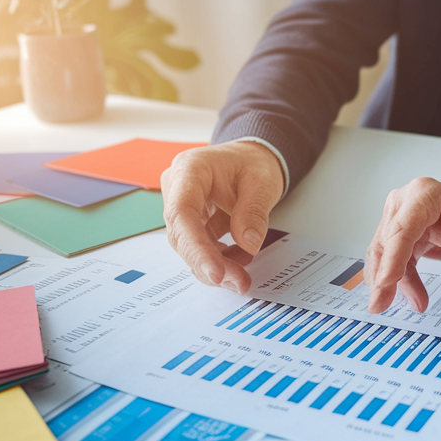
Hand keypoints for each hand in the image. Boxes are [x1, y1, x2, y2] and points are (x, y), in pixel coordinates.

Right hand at [161, 140, 284, 293]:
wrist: (251, 158)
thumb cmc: (253, 163)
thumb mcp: (263, 182)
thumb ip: (254, 212)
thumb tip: (248, 245)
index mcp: (190, 170)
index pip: (182, 213)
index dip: (196, 247)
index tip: (216, 273)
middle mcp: (177, 188)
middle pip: (183, 234)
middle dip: (209, 263)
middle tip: (239, 282)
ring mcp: (182, 206)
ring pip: (189, 245)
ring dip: (216, 265)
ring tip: (242, 278)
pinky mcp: (192, 221)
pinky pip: (201, 246)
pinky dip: (220, 259)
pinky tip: (240, 260)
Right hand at [364, 179, 440, 313]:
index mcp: (426, 194)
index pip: (403, 229)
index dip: (392, 258)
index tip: (385, 283)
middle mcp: (407, 201)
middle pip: (387, 242)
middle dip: (383, 276)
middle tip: (382, 305)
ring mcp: (401, 215)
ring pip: (385, 253)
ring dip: (390, 282)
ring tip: (415, 303)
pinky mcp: (401, 232)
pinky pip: (392, 259)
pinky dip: (399, 279)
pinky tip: (413, 295)